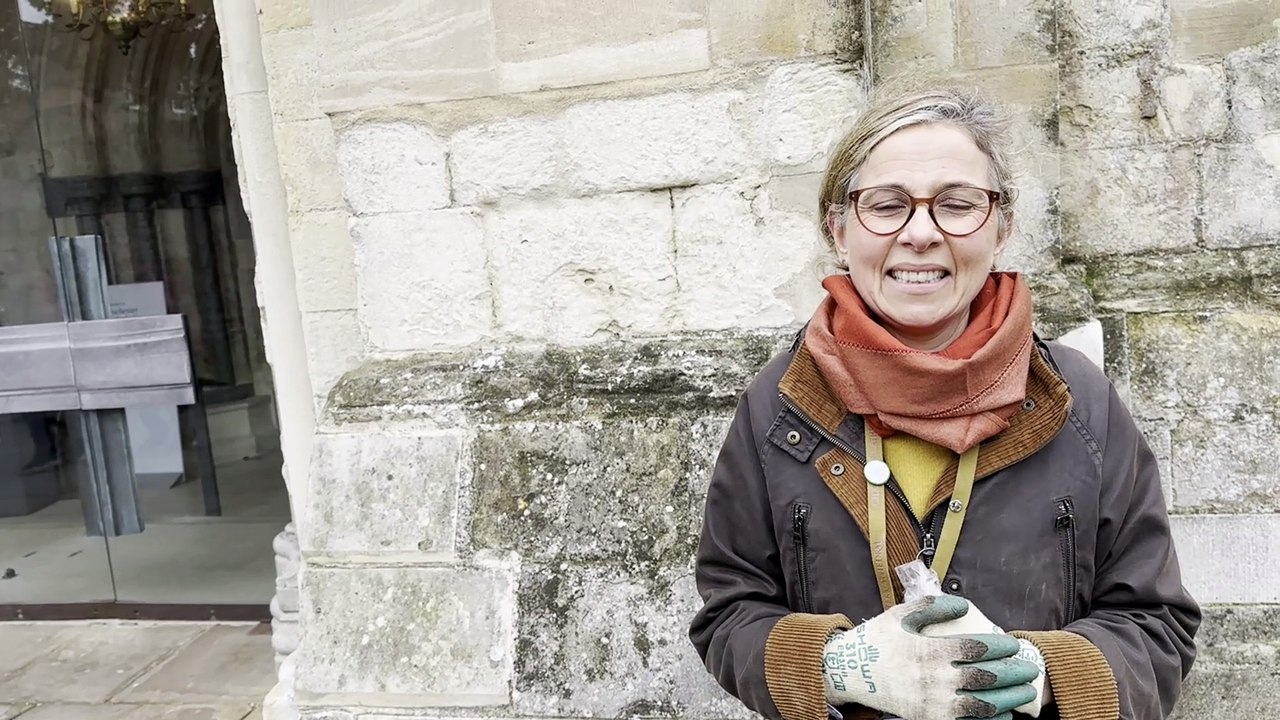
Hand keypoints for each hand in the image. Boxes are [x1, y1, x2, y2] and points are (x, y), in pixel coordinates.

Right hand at [821, 595, 1037, 719]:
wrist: (850, 674)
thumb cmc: (877, 641)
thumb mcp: (900, 616)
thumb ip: (933, 607)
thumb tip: (964, 605)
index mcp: (929, 651)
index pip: (975, 649)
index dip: (999, 646)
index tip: (1012, 643)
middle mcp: (934, 679)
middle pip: (985, 677)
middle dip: (1013, 673)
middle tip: (1029, 668)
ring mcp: (933, 703)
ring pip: (982, 704)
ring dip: (1009, 698)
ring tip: (1025, 691)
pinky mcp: (929, 718)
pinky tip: (1004, 714)